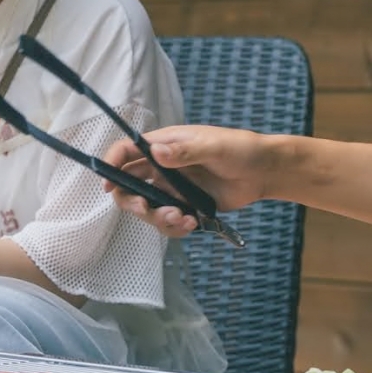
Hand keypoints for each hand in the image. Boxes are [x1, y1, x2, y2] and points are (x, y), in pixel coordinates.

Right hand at [100, 125, 275, 235]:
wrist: (264, 171)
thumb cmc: (241, 149)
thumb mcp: (214, 146)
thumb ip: (186, 150)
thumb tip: (156, 151)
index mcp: (165, 144)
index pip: (127, 151)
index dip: (111, 165)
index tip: (107, 184)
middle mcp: (163, 167)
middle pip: (129, 185)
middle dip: (131, 202)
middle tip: (146, 210)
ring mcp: (173, 188)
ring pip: (148, 208)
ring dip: (159, 219)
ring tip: (185, 219)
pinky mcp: (185, 206)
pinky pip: (168, 221)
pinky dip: (175, 227)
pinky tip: (194, 223)